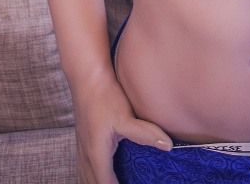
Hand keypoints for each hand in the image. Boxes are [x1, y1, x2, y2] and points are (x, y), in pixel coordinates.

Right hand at [72, 68, 172, 183]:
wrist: (87, 76)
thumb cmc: (105, 96)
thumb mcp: (125, 116)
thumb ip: (145, 133)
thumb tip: (168, 146)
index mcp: (96, 154)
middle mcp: (86, 154)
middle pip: (91, 183)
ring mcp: (82, 147)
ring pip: (85, 176)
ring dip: (97, 182)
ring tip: (113, 181)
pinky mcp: (83, 138)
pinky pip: (84, 167)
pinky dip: (92, 175)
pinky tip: (102, 170)